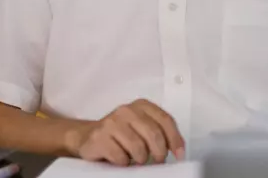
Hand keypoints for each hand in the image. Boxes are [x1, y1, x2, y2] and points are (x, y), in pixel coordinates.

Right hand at [68, 99, 185, 165]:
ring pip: (138, 148)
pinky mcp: (99, 137)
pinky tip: (120, 158)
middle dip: (159, 153)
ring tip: (135, 158)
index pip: (165, 120)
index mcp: (141, 105)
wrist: (88, 137)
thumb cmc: (120, 135)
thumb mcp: (142, 128)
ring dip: (140, 159)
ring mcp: (111, 122)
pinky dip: (124, 162)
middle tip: (157, 160)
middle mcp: (126, 110)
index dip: (175, 139)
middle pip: (154, 134)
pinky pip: (120, 157)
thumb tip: (178, 151)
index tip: (179, 155)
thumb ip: (159, 133)